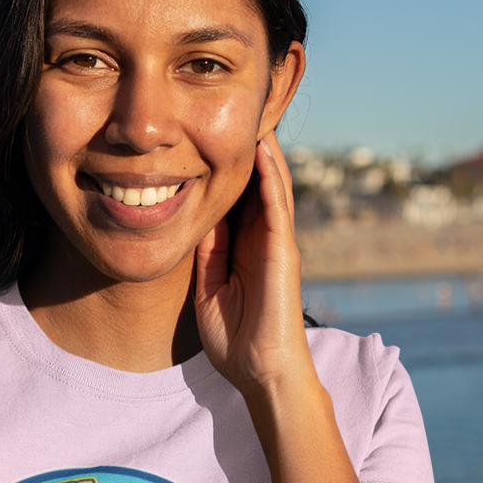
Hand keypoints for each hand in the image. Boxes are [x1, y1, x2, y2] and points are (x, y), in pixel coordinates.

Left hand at [194, 132, 315, 396]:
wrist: (261, 373)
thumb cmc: (237, 340)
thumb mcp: (210, 288)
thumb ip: (209, 254)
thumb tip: (199, 219)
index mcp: (244, 247)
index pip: (236, 196)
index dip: (224, 165)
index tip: (205, 133)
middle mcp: (263, 239)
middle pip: (255, 183)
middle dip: (246, 148)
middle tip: (234, 108)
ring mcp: (276, 243)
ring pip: (271, 186)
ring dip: (264, 150)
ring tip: (254, 113)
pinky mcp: (283, 252)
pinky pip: (277, 207)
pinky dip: (271, 177)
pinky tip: (264, 150)